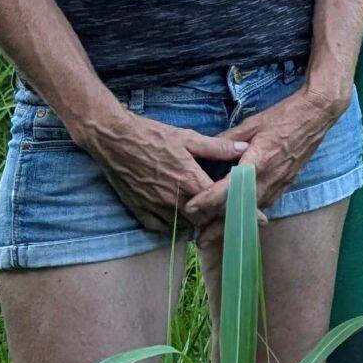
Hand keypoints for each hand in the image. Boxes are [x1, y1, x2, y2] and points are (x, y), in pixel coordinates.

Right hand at [78, 112, 247, 237]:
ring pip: (182, 226)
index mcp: (189, 180)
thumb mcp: (188, 137)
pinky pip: (159, 227)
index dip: (234, 207)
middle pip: (202, 220)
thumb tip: (244, 149)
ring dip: (193, 222)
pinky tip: (176, 216)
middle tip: (223, 212)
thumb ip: (217, 148)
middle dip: (214, 217)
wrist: (114, 139)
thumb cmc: (152, 135)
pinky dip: (170, 225)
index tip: (247, 212)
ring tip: (203, 215)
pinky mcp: (139, 210)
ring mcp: (155, 207)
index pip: (219, 204)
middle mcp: (174, 199)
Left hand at [181, 90, 341, 240]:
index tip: (191, 207)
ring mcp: (279, 184)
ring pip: (252, 212)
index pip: (229, 187)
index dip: (209, 199)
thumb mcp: (252, 124)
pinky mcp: (285, 185)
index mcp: (258, 160)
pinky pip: (263, 205)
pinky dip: (247, 215)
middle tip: (199, 239)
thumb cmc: (284, 116)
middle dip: (218, 226)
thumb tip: (209, 149)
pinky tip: (237, 221)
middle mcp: (270, 178)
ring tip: (213, 236)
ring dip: (233, 225)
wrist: (316, 116)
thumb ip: (229, 140)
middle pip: (240, 209)